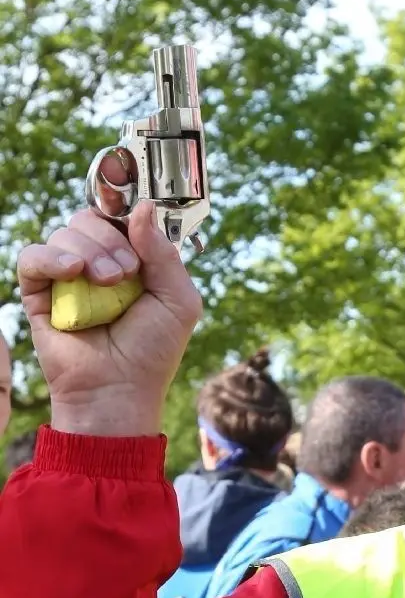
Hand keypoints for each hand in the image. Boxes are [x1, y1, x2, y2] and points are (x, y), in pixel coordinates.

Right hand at [17, 200, 201, 436]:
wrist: (119, 390)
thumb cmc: (152, 351)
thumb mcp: (179, 300)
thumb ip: (165, 253)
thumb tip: (144, 207)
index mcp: (135, 261)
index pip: (124, 216)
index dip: (127, 214)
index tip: (136, 225)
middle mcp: (99, 263)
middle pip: (93, 218)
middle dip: (111, 239)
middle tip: (126, 273)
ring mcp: (68, 277)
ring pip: (66, 231)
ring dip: (89, 250)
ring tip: (106, 284)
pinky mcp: (39, 293)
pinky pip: (33, 255)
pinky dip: (51, 257)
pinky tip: (72, 272)